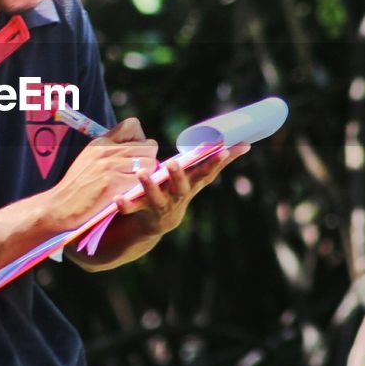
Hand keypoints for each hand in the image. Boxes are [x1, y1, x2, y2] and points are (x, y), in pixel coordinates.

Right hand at [47, 117, 158, 226]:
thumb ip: (108, 151)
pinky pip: (141, 180)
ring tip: (136, 185)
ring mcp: (109, 166)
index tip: (135, 154)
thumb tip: (133, 147)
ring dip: (148, 176)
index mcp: (101, 142)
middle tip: (139, 174)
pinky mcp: (112, 184)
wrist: (60, 206)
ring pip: (150, 163)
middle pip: (149, 146)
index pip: (133, 125)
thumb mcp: (88, 159)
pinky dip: (140, 188)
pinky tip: (131, 194)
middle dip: (148, 160)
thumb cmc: (76, 187)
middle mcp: (106, 150)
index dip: (140, 139)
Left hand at [113, 142, 250, 236]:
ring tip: (142, 173)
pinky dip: (125, 205)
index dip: (216, 162)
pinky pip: (132, 208)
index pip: (206, 172)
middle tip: (173, 162)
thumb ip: (218, 160)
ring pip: (155, 197)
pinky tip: (117, 198)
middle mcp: (177, 195)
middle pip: (180, 187)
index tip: (224, 149)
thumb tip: (247, 143)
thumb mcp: (198, 176)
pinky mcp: (141, 211)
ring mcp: (159, 204)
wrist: (157, 222)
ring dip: (149, 186)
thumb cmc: (179, 189)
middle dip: (178, 175)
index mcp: (191, 184)